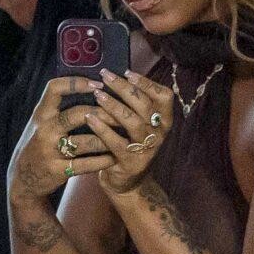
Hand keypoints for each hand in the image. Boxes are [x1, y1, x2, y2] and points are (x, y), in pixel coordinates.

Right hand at [9, 77, 112, 202]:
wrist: (22, 179)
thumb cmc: (38, 146)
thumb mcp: (41, 124)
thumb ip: (58, 109)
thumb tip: (90, 89)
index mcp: (41, 114)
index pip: (54, 89)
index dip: (77, 83)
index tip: (98, 84)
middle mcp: (44, 130)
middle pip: (77, 114)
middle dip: (103, 113)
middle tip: (121, 114)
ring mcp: (50, 151)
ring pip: (85, 142)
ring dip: (107, 139)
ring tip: (123, 137)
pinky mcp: (57, 170)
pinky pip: (85, 164)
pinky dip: (102, 161)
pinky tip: (114, 157)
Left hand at [81, 69, 175, 196]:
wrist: (128, 181)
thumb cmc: (129, 144)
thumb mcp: (139, 124)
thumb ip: (135, 103)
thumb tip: (117, 75)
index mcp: (164, 121)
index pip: (164, 96)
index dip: (147, 83)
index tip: (127, 72)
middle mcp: (159, 134)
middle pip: (145, 105)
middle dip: (124, 88)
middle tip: (105, 77)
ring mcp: (147, 149)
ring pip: (132, 122)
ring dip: (113, 106)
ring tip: (97, 95)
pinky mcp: (131, 162)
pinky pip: (116, 142)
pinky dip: (102, 128)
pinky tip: (89, 117)